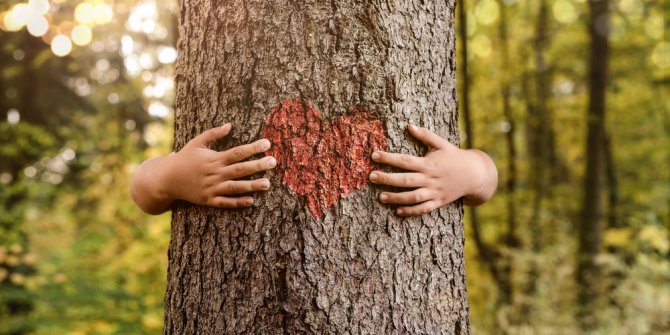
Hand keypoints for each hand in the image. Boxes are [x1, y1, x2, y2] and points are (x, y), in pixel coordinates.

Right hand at [130, 123, 276, 213]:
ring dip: (252, 186)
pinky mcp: (208, 200)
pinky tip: (251, 201)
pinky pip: (225, 202)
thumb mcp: (197, 142)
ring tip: (268, 184)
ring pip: (235, 187)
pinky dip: (237, 202)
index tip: (267, 143)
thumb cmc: (185, 158)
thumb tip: (230, 125)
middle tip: (274, 162)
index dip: (253, 148)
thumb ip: (214, 134)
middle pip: (240, 169)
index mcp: (213, 158)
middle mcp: (214, 173)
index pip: (237, 152)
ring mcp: (211, 188)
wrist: (167, 179)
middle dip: (258, 165)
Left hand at [369, 124, 496, 216]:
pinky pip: (423, 209)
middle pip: (405, 180)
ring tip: (380, 197)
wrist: (474, 175)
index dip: (388, 158)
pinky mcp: (438, 202)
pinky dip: (411, 211)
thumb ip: (425, 135)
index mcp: (428, 163)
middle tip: (371, 177)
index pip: (405, 160)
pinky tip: (397, 211)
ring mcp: (434, 192)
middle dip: (387, 179)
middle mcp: (430, 178)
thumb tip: (409, 125)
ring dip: (396, 198)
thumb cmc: (454, 157)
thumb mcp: (441, 144)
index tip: (374, 155)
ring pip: (413, 197)